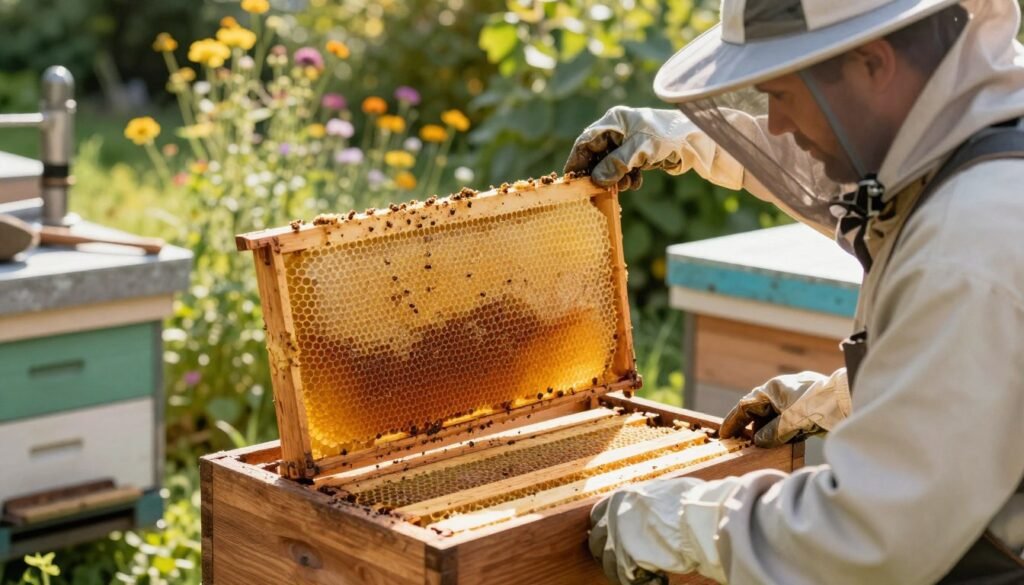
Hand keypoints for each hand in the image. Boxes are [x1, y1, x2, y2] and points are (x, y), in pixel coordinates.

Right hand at [564, 107, 696, 190]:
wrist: (697, 141)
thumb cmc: (667, 137)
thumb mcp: (639, 149)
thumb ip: (616, 164)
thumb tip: (597, 180)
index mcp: (614, 120)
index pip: (586, 141)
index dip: (578, 160)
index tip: (573, 179)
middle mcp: (618, 129)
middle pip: (597, 154)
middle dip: (599, 172)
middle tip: (601, 189)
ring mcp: (628, 141)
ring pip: (610, 163)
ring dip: (615, 178)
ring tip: (625, 186)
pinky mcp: (638, 153)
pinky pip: (623, 168)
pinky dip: (626, 177)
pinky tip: (636, 182)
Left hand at [589, 478, 731, 583]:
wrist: (695, 519)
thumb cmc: (688, 502)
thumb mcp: (662, 490)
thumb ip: (649, 500)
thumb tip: (655, 505)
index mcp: (620, 497)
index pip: (598, 515)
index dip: (606, 529)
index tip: (615, 538)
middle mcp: (613, 517)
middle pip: (596, 541)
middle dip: (609, 553)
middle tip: (627, 561)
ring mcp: (617, 539)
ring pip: (608, 563)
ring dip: (623, 571)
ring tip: (644, 574)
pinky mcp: (625, 561)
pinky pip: (624, 578)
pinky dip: (639, 583)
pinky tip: (657, 580)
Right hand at [720, 370, 851, 447]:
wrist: (849, 402)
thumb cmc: (819, 405)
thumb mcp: (791, 420)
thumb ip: (771, 432)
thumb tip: (758, 442)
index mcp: (773, 389)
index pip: (746, 406)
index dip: (733, 421)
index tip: (724, 435)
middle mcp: (782, 393)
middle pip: (760, 413)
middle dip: (751, 429)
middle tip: (742, 446)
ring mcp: (796, 402)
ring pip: (775, 420)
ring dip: (768, 434)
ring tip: (761, 449)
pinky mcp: (808, 412)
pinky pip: (789, 425)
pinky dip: (783, 435)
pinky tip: (781, 445)